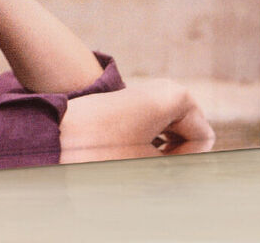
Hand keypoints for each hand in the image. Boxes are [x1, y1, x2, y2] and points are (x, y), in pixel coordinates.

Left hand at [60, 78, 211, 162]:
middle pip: (190, 134)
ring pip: (173, 133)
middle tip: (145, 166)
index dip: (185, 160)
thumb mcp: (148, 164)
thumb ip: (177, 169)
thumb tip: (189, 169)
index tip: (154, 165)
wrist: (56, 130)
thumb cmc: (104, 149)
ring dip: (161, 152)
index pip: (203, 139)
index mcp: (180, 98)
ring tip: (135, 160)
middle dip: (175, 155)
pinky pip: (157, 127)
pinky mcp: (135, 102)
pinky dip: (148, 143)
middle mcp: (169, 90)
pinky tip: (127, 152)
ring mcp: (152, 94)